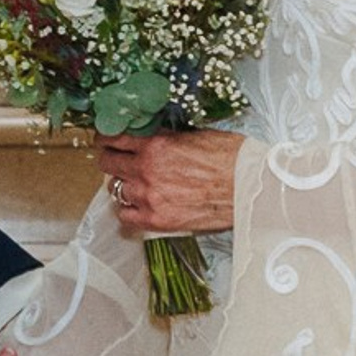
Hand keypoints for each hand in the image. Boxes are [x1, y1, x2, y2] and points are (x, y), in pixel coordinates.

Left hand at [98, 129, 243, 239]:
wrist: (249, 187)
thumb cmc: (230, 158)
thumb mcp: (195, 135)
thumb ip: (166, 137)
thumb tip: (151, 134)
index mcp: (155, 145)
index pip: (113, 138)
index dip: (106, 138)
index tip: (106, 140)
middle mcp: (146, 171)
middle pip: (107, 163)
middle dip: (112, 159)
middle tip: (119, 160)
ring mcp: (149, 197)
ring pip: (115, 189)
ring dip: (123, 184)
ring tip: (135, 183)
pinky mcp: (158, 220)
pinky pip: (125, 216)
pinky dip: (128, 210)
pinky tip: (138, 205)